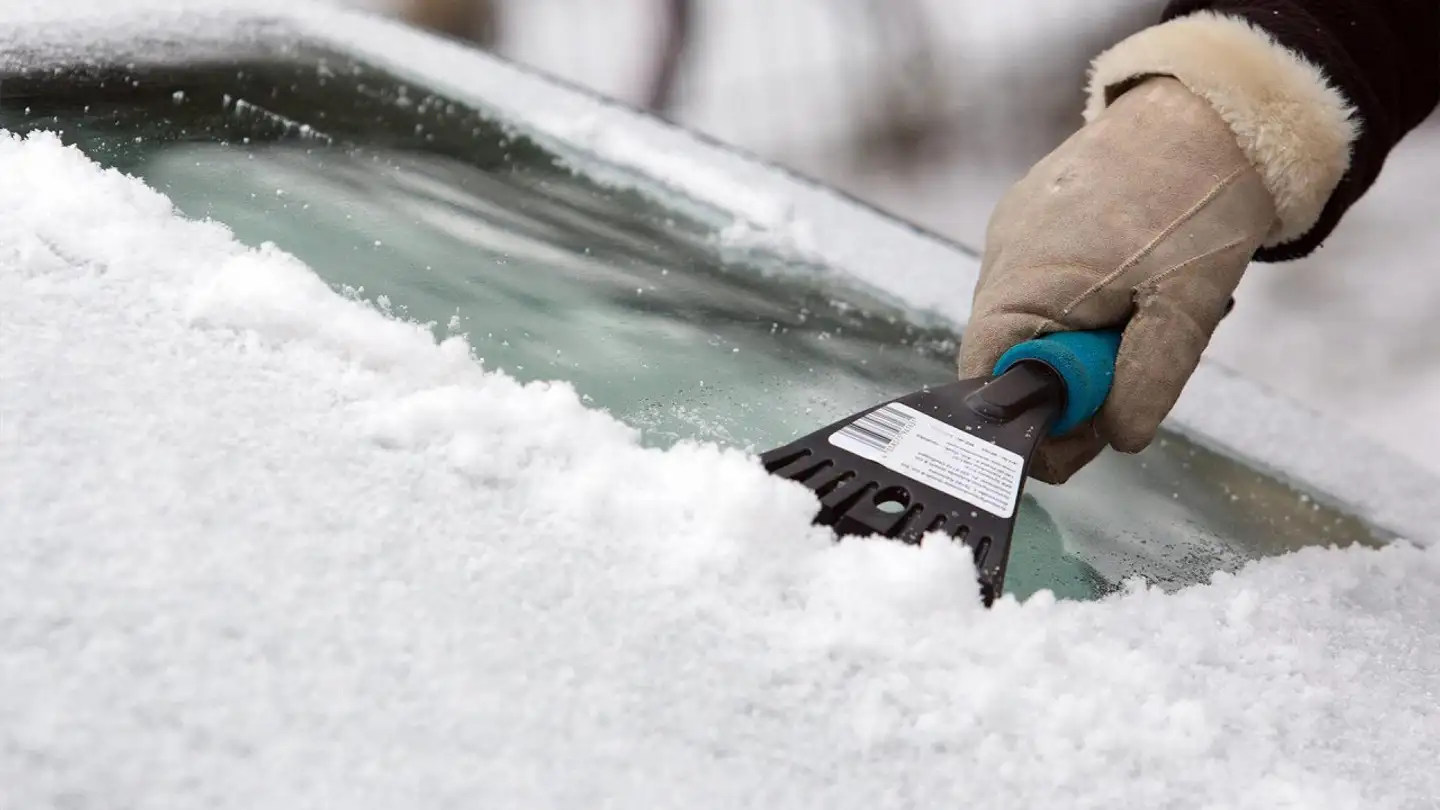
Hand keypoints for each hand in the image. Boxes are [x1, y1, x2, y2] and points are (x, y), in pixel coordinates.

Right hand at [958, 77, 1277, 483]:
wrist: (1216, 105)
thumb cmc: (1199, 198)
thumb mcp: (1185, 307)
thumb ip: (1146, 381)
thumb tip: (1120, 439)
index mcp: (1021, 284)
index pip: (989, 386)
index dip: (1039, 428)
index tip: (1099, 435)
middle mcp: (1002, 259)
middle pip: (1017, 362)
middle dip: (1079, 383)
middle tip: (1142, 374)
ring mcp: (1016, 236)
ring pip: (1040, 326)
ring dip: (1091, 341)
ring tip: (1151, 312)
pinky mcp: (1037, 220)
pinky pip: (1050, 287)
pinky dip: (1091, 304)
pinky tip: (1138, 282)